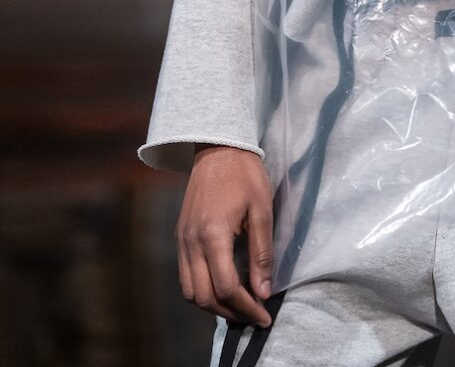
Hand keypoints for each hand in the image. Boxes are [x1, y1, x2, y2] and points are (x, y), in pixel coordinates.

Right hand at [176, 146, 273, 326]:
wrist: (218, 148)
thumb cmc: (245, 175)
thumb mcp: (262, 210)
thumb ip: (262, 252)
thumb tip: (263, 291)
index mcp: (213, 235)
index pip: (227, 287)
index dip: (247, 308)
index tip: (264, 317)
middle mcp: (191, 242)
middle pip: (204, 297)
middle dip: (230, 313)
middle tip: (253, 316)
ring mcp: (182, 240)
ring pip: (189, 292)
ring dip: (212, 305)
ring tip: (238, 306)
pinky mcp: (180, 236)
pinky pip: (185, 276)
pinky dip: (201, 290)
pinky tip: (221, 287)